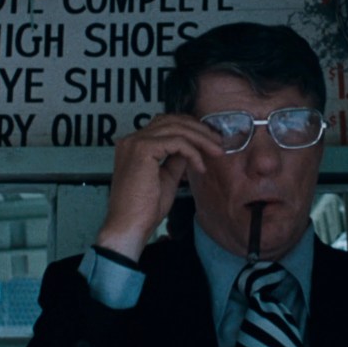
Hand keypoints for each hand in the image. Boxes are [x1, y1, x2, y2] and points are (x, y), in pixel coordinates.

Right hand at [95, 114, 222, 259]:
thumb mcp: (166, 177)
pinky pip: (177, 142)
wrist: (129, 225)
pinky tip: (200, 166)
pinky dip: (193, 152)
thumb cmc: (144, 209)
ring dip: (201, 139)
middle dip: (199, 130)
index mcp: (134, 145)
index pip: (165, 124)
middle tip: (218, 143)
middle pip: (172, 121)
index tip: (210, 141)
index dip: (190, 129)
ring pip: (177, 129)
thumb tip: (191, 148)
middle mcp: (132, 139)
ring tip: (216, 152)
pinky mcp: (143, 149)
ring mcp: (135, 142)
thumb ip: (176, 160)